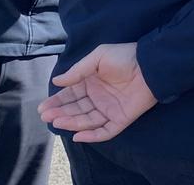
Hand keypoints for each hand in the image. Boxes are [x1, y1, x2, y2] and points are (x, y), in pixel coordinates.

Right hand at [38, 43, 156, 142]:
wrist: (150, 66)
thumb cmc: (125, 57)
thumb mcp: (98, 57)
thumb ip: (78, 70)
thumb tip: (57, 81)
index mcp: (92, 82)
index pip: (70, 95)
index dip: (57, 101)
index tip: (43, 107)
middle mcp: (98, 97)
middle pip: (76, 109)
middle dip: (60, 113)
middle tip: (46, 116)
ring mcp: (109, 109)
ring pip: (87, 120)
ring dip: (71, 122)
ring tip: (57, 121)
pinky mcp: (121, 119)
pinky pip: (105, 131)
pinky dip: (92, 136)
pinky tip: (77, 136)